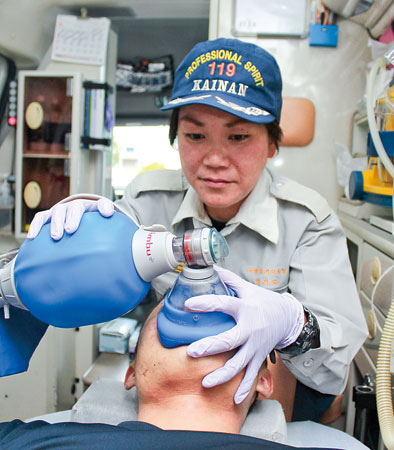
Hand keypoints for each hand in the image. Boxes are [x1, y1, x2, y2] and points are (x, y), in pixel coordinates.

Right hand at [27, 197, 114, 239]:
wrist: (81, 219)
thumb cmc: (94, 221)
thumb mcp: (103, 218)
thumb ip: (108, 214)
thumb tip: (109, 213)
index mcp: (88, 205)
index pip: (93, 204)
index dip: (94, 210)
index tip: (93, 220)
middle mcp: (73, 206)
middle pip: (71, 209)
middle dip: (70, 219)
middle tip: (70, 230)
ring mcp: (60, 211)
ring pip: (56, 213)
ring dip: (55, 224)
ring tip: (56, 237)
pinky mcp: (49, 217)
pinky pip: (41, 218)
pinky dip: (36, 226)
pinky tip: (33, 238)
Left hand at [185, 266, 304, 403]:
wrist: (287, 318)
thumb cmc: (263, 301)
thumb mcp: (247, 287)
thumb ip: (228, 279)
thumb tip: (209, 266)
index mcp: (245, 308)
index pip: (224, 304)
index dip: (206, 303)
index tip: (189, 304)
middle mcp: (250, 329)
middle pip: (229, 340)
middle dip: (210, 347)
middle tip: (191, 351)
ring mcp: (255, 346)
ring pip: (238, 364)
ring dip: (222, 375)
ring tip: (205, 382)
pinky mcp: (259, 357)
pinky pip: (251, 376)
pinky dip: (244, 389)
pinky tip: (234, 400)